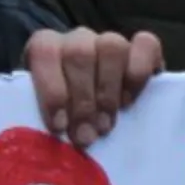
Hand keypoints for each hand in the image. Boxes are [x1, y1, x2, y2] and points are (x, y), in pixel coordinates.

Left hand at [26, 28, 164, 147]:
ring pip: (111, 46)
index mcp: (46, 48)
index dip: (52, 87)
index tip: (59, 126)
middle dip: (82, 100)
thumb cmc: (63, 123)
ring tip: (106, 125)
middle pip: (79, 52)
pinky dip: (139, 71)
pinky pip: (146, 44)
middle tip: (85, 135)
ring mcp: (111, 41)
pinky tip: (129, 101)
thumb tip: (38, 144)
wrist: (93, 121)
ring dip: (108, 91)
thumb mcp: (43, 119)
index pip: (45, 50)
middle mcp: (78, 40)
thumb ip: (38, 121)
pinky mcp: (143, 49)